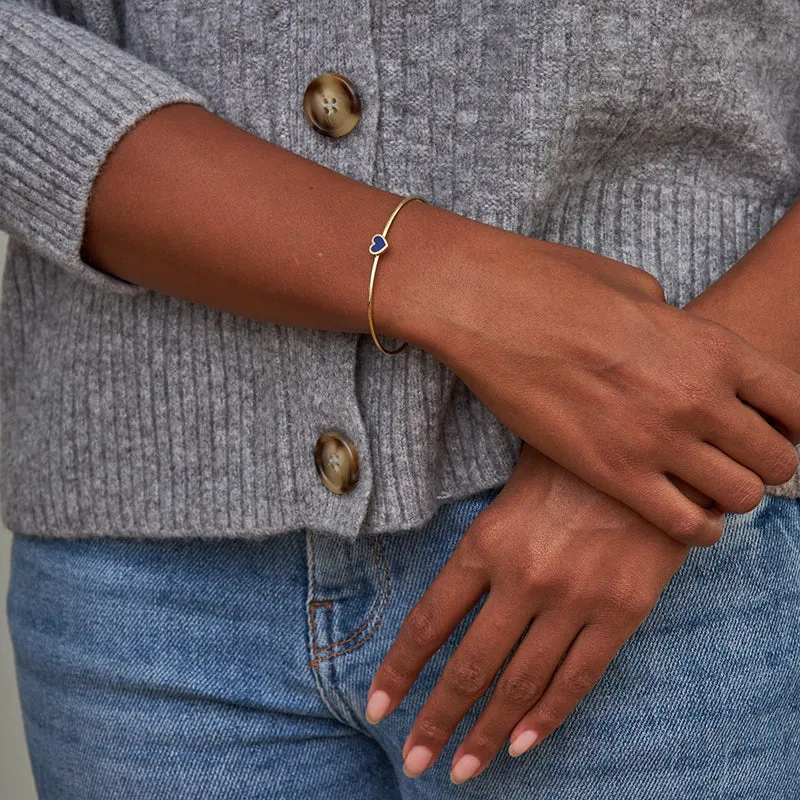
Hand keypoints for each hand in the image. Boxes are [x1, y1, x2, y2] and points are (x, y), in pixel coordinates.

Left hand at [365, 443, 691, 783]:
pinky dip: (547, 718)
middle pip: (469, 666)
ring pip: (519, 684)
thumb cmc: (570, 461)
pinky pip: (578, 679)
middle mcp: (523, 579)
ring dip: (486, 734)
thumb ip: (481, 538)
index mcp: (487, 543)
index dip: (400, 669)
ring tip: (460, 770)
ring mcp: (574, 600)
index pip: (429, 621)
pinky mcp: (621, 612)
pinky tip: (521, 745)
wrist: (651, 450)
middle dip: (436, 720)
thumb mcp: (510, 486)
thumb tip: (450, 590)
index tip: (378, 706)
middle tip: (414, 760)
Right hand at [390, 221, 799, 545]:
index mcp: (714, 346)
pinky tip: (687, 519)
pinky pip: (686, 525)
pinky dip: (697, 529)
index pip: (797, 405)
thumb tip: (679, 349)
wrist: (490, 307)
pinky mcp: (613, 474)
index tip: (767, 431)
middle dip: (764, 465)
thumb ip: (676, 329)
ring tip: (706, 491)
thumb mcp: (638, 290)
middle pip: (777, 460)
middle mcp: (700, 397)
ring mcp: (658, 440)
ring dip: (730, 498)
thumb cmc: (556, 286)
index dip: (790, 426)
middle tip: (735, 464)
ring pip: (740, 498)